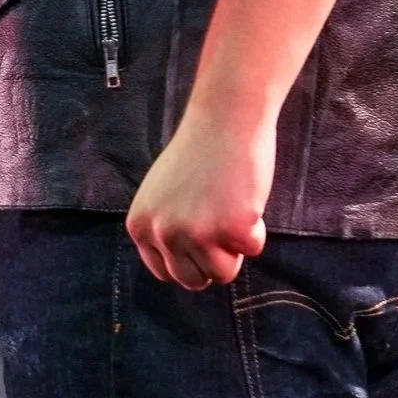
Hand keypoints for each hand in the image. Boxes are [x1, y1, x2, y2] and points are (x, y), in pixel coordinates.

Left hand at [126, 106, 275, 289]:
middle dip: (213, 258)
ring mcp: (196, 233)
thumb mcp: (163, 194)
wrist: (225, 117)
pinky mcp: (231, 229)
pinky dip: (257, 228)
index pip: (165, 273)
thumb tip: (180, 267)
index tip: (203, 236)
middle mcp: (163, 233)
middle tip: (221, 219)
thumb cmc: (200, 151)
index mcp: (141, 226)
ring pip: (224, 273)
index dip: (190, 259)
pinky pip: (254, 249)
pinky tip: (246, 195)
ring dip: (235, 246)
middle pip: (193, 280)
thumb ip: (165, 228)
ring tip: (232, 205)